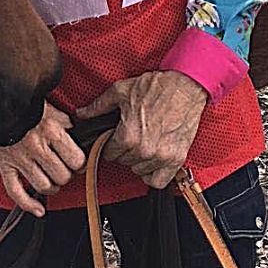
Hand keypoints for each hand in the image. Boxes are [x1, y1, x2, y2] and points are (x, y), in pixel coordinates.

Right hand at [0, 102, 86, 217]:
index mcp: (51, 130)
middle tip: (64, 169)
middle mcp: (36, 146)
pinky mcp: (5, 165)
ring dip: (51, 188)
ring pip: (43, 186)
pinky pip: (16, 192)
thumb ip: (66, 122)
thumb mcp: (50, 107)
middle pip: (62, 176)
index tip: (78, 162)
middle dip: (65, 175)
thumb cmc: (22, 102)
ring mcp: (19, 158)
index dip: (79, 163)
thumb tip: (81, 134)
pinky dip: (28, 204)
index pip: (76, 160)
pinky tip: (38, 208)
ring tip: (51, 180)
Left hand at [76, 71, 207, 189]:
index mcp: (128, 135)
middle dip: (124, 150)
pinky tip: (152, 160)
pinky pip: (159, 181)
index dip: (109, 143)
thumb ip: (98, 106)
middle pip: (123, 162)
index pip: (109, 153)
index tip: (115, 137)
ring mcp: (162, 156)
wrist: (185, 86)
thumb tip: (82, 113)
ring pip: (139, 170)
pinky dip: (154, 174)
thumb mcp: (120, 91)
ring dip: (138, 160)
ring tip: (143, 142)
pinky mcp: (177, 159)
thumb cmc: (156, 87)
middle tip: (131, 135)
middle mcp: (144, 150)